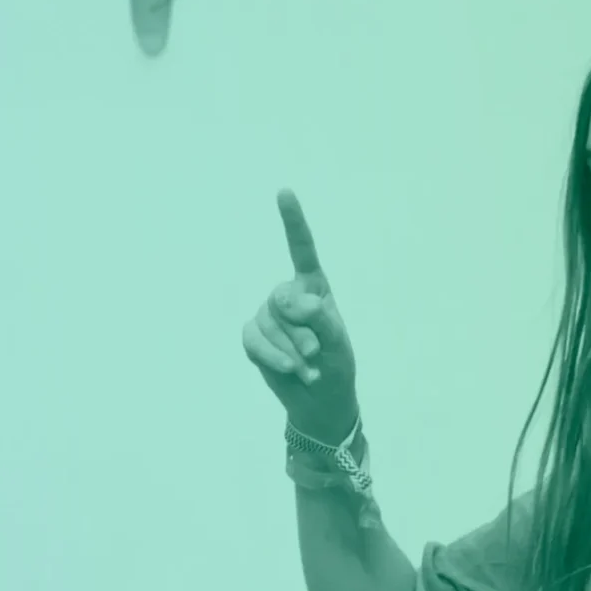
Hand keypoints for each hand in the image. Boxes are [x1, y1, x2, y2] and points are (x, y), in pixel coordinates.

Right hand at [241, 190, 359, 442]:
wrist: (320, 399)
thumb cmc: (336, 365)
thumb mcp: (338, 342)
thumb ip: (321, 318)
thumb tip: (298, 302)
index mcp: (314, 288)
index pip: (302, 249)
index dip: (292, 221)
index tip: (284, 191)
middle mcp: (288, 296)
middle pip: (282, 298)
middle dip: (300, 329)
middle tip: (316, 353)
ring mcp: (268, 316)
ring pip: (267, 322)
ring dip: (289, 349)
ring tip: (308, 367)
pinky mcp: (253, 337)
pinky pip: (252, 339)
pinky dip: (271, 356)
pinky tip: (289, 369)